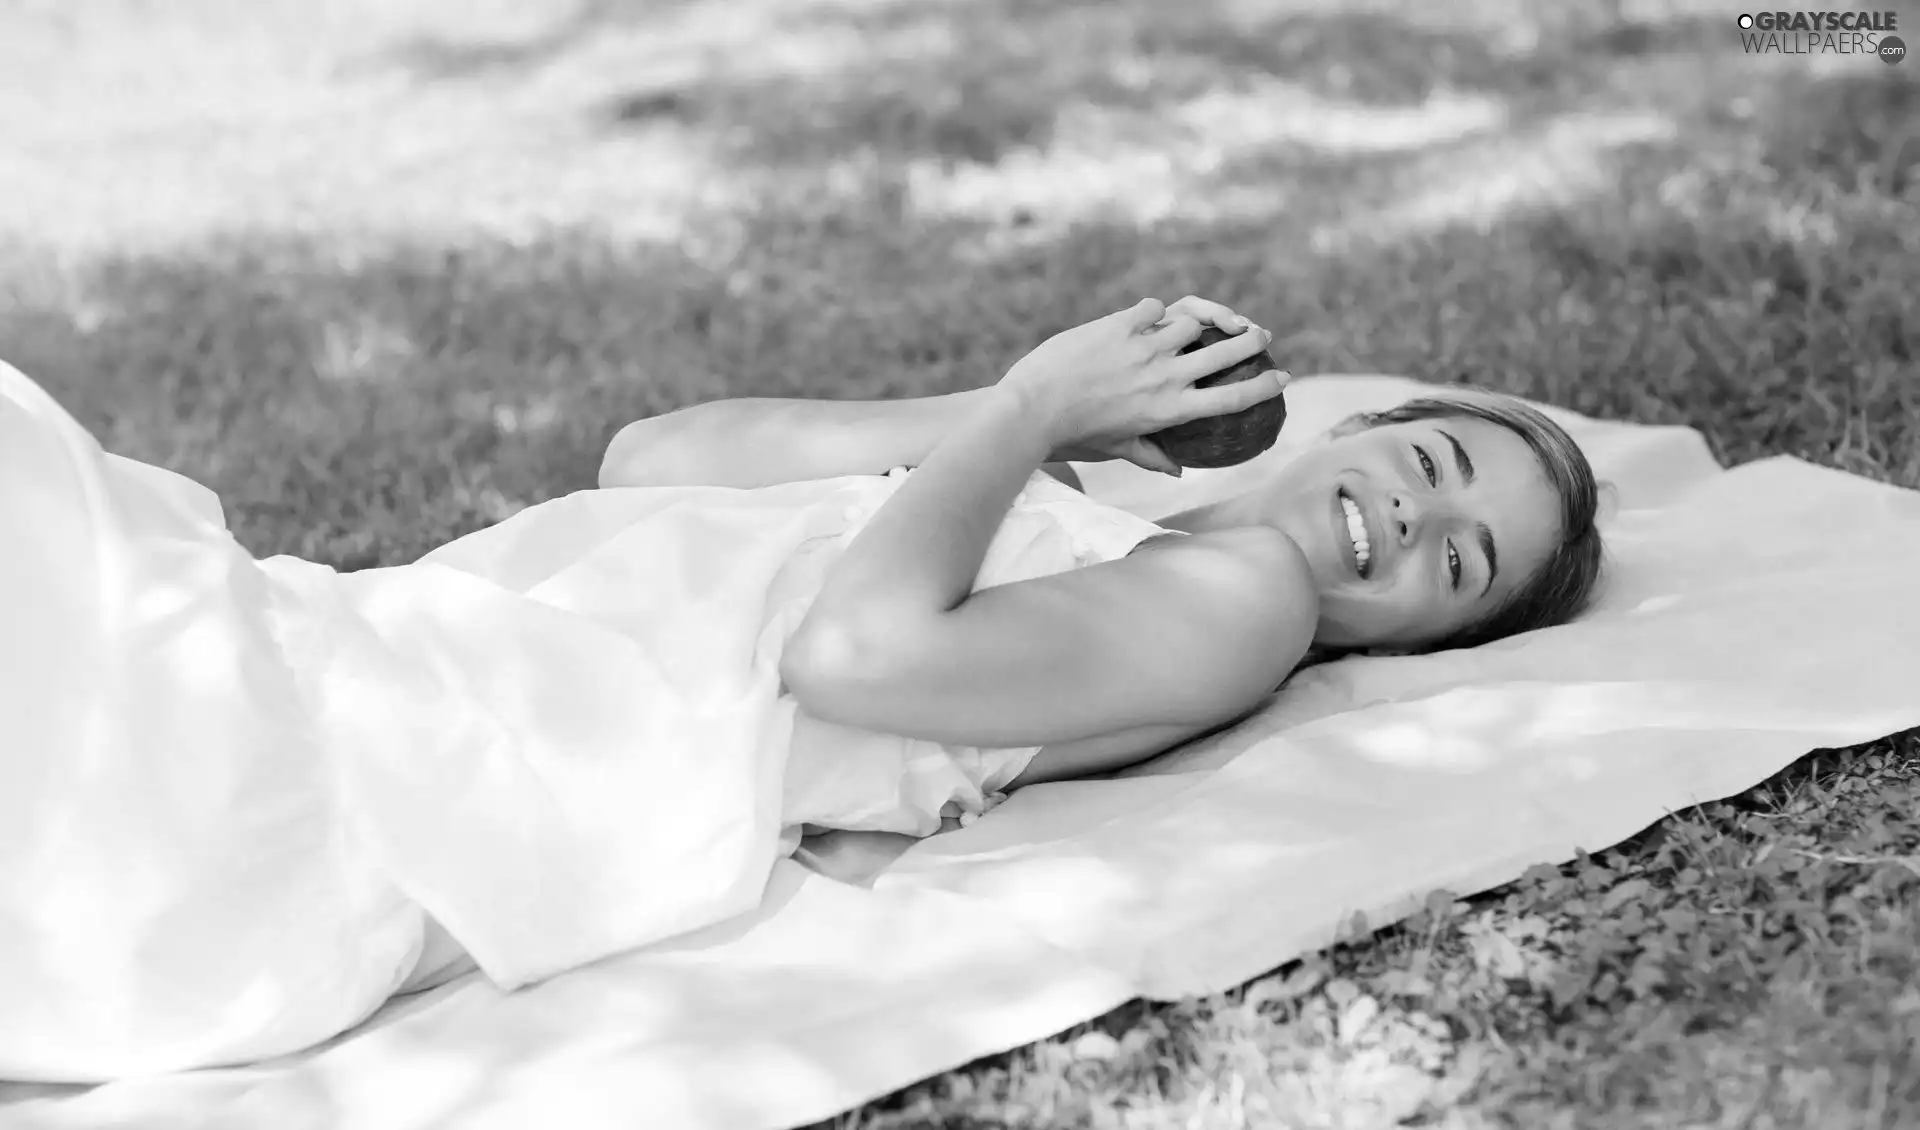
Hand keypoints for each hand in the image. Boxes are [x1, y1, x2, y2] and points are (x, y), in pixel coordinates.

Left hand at [1001, 296, 1286, 474]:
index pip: (1231, 399)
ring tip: (1205, 321)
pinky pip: (1151, 308)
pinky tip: (1152, 314)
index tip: (1284, 377)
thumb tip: (1176, 472)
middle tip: (1261, 335)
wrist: (1032, 408)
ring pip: (1190, 320)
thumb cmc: (1074, 435)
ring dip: (1201, 319)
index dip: (1263, 387)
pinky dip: (1155, 310)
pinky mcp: (1119, 324)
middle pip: (1224, 352)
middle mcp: (1164, 376)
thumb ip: (1150, 456)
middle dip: (1250, 340)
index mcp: (1169, 410)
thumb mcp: (1116, 449)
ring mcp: (1143, 347)